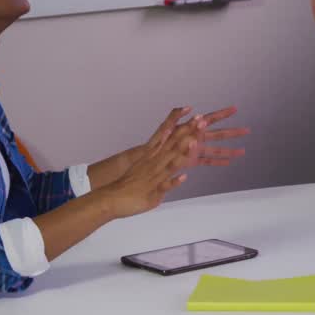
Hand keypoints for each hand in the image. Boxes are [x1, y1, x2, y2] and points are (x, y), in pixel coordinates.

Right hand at [101, 107, 246, 219]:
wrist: (113, 198)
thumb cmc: (130, 183)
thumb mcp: (145, 164)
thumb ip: (159, 156)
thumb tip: (168, 146)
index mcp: (153, 156)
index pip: (172, 137)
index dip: (185, 127)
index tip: (198, 117)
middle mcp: (154, 162)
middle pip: (174, 144)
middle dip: (188, 132)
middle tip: (201, 120)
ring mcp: (154, 175)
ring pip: (170, 161)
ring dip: (182, 152)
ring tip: (194, 142)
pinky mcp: (153, 191)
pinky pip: (164, 186)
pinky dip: (173, 181)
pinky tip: (184, 177)